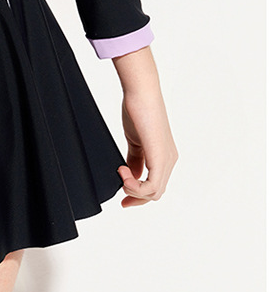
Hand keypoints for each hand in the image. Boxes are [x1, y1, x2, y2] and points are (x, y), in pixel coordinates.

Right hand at [116, 83, 177, 206]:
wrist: (141, 93)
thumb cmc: (138, 110)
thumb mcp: (135, 141)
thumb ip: (135, 160)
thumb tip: (130, 176)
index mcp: (165, 156)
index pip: (156, 187)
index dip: (138, 195)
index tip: (122, 198)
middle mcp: (170, 160)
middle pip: (155, 194)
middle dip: (135, 198)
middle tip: (120, 196)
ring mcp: (167, 160)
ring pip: (154, 193)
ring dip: (133, 190)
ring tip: (121, 173)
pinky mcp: (160, 157)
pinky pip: (151, 187)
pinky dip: (134, 186)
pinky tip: (123, 172)